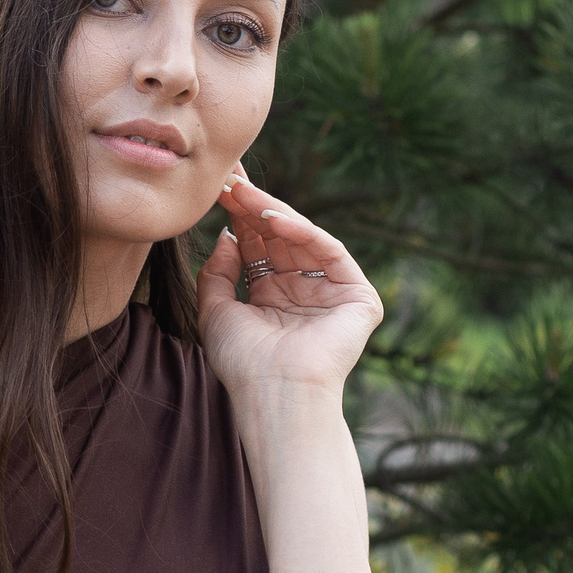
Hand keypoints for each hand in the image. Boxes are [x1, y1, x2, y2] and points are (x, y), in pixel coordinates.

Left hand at [199, 173, 382, 401]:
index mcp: (273, 298)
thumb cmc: (244, 363)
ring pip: (303, 239)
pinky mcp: (357, 297)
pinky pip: (329, 251)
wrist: (276, 392)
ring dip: (273, 212)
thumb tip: (227, 236)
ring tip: (244, 194)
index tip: (219, 190)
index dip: (239, 218)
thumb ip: (217, 273)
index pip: (258, 248)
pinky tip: (272, 218)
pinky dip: (303, 231)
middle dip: (254, 207)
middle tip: (231, 180)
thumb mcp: (216, 312)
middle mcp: (303, 292)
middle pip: (279, 238)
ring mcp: (331, 293)